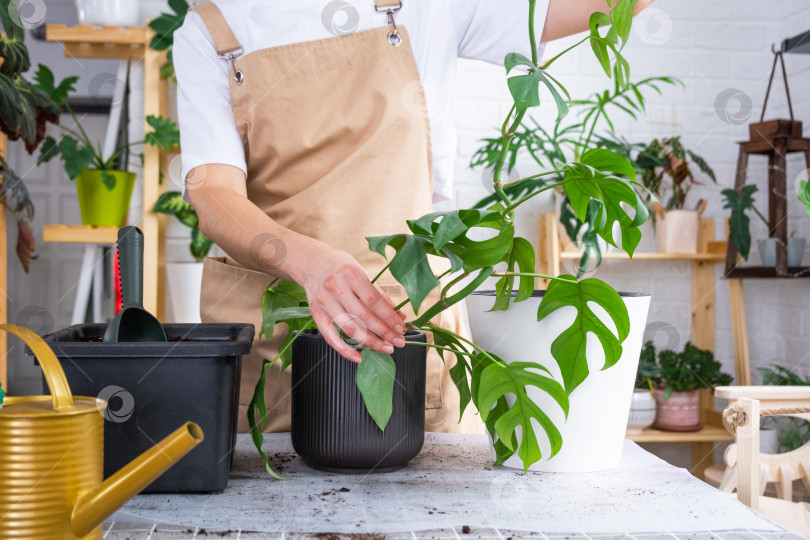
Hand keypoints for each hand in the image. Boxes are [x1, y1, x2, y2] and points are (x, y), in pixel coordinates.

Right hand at [296, 247, 406, 362]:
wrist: (311, 262)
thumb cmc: (340, 266)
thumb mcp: (361, 272)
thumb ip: (378, 294)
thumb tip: (398, 314)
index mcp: (351, 274)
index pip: (374, 301)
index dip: (389, 317)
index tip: (401, 328)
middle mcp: (336, 288)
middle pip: (364, 317)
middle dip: (384, 333)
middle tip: (399, 342)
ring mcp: (324, 302)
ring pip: (350, 329)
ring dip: (370, 342)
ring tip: (386, 348)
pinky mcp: (315, 313)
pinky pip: (330, 336)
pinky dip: (344, 350)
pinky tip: (358, 357)